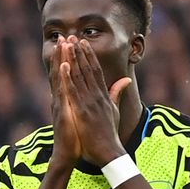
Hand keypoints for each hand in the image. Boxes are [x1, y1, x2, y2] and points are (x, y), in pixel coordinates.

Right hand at [50, 35, 81, 166]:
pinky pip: (62, 92)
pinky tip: (63, 66)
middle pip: (62, 72)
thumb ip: (90, 104)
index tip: (73, 43)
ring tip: (62, 44)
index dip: (70, 59)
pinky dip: (62, 79)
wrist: (68, 155)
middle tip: (65, 36)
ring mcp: (60, 104)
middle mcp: (61, 99)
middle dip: (63, 54)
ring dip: (61, 60)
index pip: (68, 75)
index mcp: (68, 99)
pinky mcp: (62, 111)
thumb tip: (97, 94)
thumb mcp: (85, 118)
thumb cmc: (77, 138)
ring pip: (60, 78)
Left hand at [61, 36, 131, 165]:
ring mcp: (90, 103)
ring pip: (80, 76)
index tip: (83, 43)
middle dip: (80, 52)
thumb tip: (125, 79)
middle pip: (88, 69)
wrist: (109, 152)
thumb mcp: (115, 111)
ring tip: (67, 44)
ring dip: (74, 59)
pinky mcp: (82, 111)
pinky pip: (74, 91)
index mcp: (103, 96)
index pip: (96, 71)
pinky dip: (69, 78)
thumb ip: (117, 94)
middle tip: (73, 36)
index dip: (89, 56)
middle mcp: (97, 96)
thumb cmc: (110, 134)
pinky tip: (64, 66)